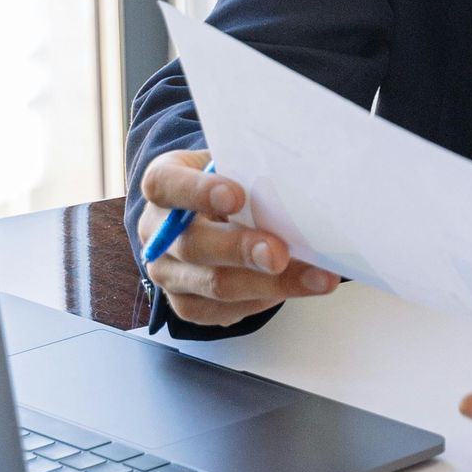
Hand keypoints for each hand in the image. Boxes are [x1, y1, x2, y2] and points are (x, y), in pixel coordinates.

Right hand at [137, 148, 338, 326]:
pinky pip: (223, 310)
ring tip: (314, 278)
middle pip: (192, 245)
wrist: (214, 212)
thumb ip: (252, 168)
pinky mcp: (187, 303)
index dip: (197, 192)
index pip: (165, 185)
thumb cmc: (231, 180)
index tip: (236, 196)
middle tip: (279, 254)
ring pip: (213, 285)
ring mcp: (169, 272)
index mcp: (164, 185)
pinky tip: (296, 288)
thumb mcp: (235, 162)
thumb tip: (298, 178)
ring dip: (268, 284)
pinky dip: (264, 300)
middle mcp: (158, 232)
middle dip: (240, 251)